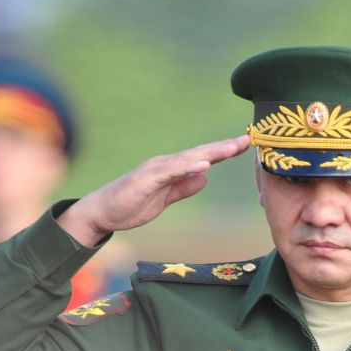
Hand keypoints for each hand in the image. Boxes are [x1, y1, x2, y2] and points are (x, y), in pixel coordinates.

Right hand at [56, 135, 252, 245]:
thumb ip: (182, 188)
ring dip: (212, 153)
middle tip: (249, 138)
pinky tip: (205, 165)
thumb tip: (203, 178)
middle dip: (225, 146)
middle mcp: (166, 164)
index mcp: (172, 170)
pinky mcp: (146, 179)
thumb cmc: (130, 205)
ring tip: (233, 148)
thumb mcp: (164, 199)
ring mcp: (156, 170)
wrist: (101, 212)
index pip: (203, 158)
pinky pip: (171, 172)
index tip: (246, 145)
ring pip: (188, 158)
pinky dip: (188, 167)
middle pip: (201, 153)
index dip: (224, 152)